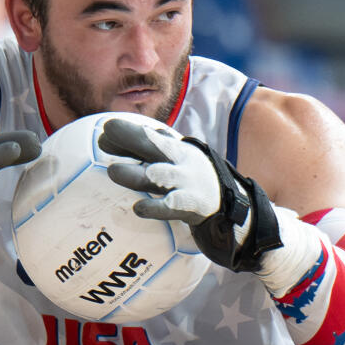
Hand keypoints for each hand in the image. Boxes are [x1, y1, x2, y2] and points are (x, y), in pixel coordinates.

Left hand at [98, 116, 279, 272]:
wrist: (241, 214)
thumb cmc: (201, 191)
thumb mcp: (182, 168)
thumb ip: (158, 160)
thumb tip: (122, 154)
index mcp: (179, 152)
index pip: (149, 137)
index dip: (126, 133)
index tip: (104, 131)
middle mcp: (183, 163)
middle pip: (153, 146)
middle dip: (130, 138)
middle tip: (105, 136)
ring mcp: (189, 183)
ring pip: (158, 175)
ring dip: (135, 172)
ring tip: (114, 172)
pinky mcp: (194, 206)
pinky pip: (172, 206)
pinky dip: (155, 207)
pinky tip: (139, 209)